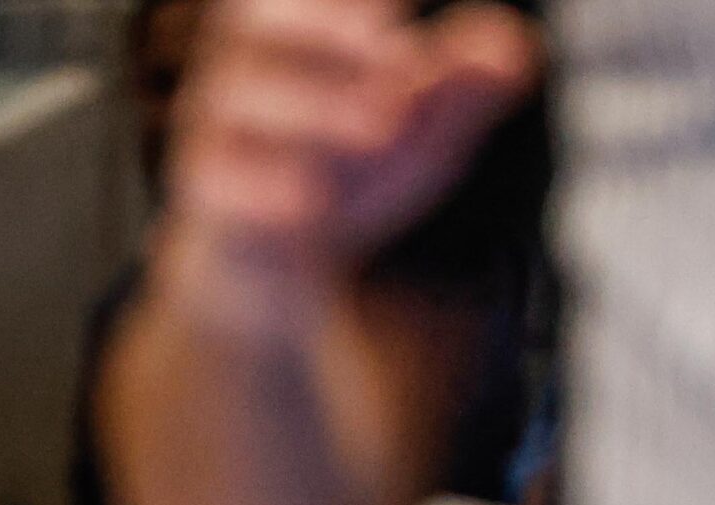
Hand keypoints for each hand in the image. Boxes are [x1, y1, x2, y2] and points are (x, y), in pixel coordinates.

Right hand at [156, 0, 540, 340]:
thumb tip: (511, 52)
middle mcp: (243, 67)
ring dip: (315, 107)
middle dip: (334, 30)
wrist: (266, 269)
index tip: (392, 15)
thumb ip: (467, 88)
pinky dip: (259, 187)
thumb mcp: (421, 131)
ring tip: (386, 125)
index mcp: (293, 27)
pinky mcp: (202, 197)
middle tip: (407, 64)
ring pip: (236, 98)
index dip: (346, 7)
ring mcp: (213, 131)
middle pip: (258, 21)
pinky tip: (308, 202)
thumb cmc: (344, 172)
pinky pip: (213, 180)